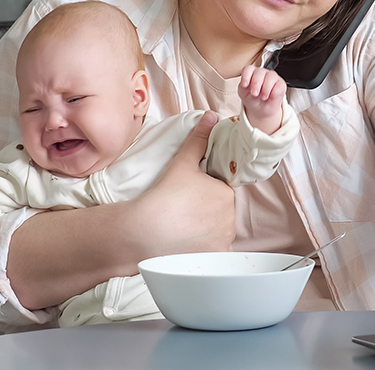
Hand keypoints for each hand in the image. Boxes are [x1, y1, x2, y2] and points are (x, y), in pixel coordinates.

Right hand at [127, 111, 235, 260]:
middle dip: (206, 210)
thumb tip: (212, 116)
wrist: (143, 231)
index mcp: (226, 194)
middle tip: (181, 210)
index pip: (220, 191)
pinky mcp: (212, 258)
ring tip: (181, 227)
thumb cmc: (163, 195)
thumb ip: (198, 139)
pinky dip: (204, 248)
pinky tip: (187, 244)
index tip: (187, 195)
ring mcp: (222, 240)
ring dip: (205, 230)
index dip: (204, 191)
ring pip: (216, 232)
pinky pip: (213, 251)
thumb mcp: (182, 162)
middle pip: (220, 212)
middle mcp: (230, 218)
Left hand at [238, 65, 286, 133]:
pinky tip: (270, 97)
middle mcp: (262, 73)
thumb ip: (243, 87)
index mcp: (251, 73)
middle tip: (254, 93)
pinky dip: (274, 93)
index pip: (249, 69)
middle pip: (259, 72)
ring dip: (266, 88)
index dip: (246, 76)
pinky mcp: (281, 84)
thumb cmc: (253, 99)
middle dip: (256, 83)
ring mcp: (272, 77)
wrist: (261, 110)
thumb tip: (246, 84)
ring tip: (263, 97)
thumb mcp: (244, 94)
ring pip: (271, 76)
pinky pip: (279, 85)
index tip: (244, 85)